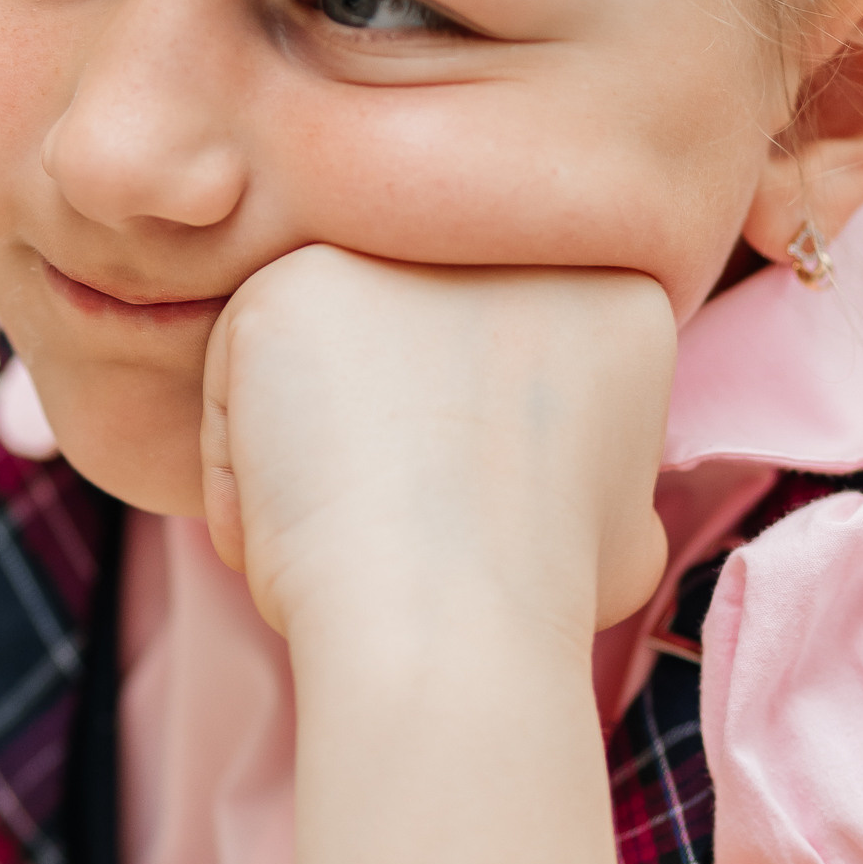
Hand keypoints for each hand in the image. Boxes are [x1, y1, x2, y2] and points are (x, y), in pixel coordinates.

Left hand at [199, 247, 673, 655]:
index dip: (465, 452)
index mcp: (616, 291)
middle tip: (399, 520)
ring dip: (316, 450)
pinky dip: (245, 463)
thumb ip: (591, 470)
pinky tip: (296, 511)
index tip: (463, 516)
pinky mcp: (295, 277)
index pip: (500, 356)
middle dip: (389, 434)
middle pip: (411, 340)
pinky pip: (243, 372)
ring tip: (354, 528)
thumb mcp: (619, 529)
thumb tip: (582, 488)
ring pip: (322, 354)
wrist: (451, 623)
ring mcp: (405, 247)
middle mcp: (516, 241)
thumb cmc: (532, 603)